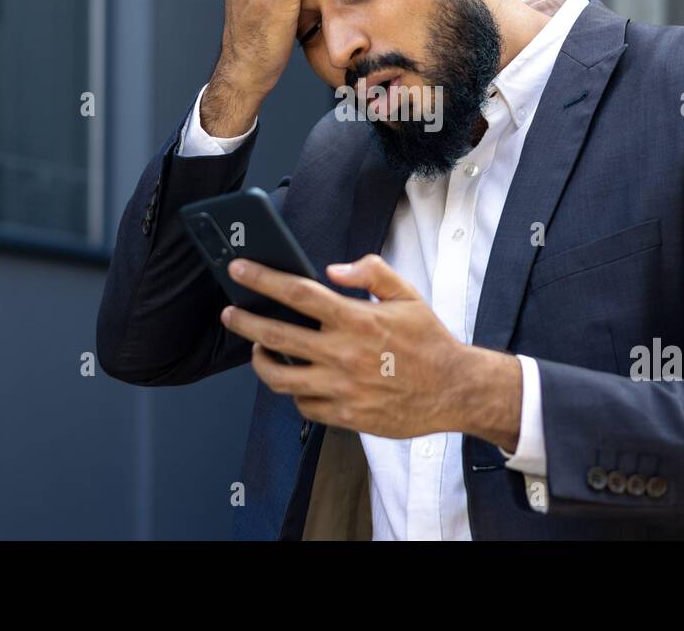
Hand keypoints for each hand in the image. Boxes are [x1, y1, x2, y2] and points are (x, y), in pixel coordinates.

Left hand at [219, 254, 501, 440]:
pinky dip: (294, 391)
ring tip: (258, 348)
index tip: (240, 270)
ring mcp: (340, 388)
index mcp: (356, 320)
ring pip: (279, 377)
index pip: (297, 294)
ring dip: (262, 360)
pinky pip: (303, 405)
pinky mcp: (344, 416)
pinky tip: (297, 378)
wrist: (453, 390)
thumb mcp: (407, 295)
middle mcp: (342, 354)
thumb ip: (371, 273)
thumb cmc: (428, 341)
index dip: (262, 279)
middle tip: (230, 313)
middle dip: (243, 321)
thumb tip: (334, 268)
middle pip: (275, 335)